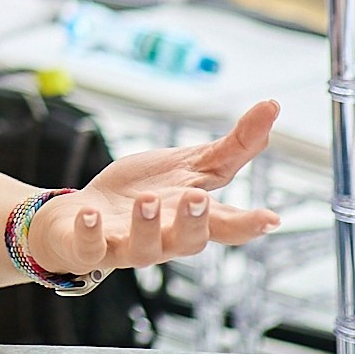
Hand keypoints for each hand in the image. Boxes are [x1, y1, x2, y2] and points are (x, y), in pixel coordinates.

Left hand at [27, 101, 282, 273]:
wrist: (81, 215)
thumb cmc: (142, 192)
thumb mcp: (189, 166)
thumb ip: (233, 147)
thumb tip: (273, 106)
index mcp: (192, 219)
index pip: (227, 225)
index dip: (249, 225)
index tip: (270, 219)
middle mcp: (165, 239)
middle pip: (189, 241)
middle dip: (195, 222)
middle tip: (197, 196)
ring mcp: (127, 245)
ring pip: (144, 247)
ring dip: (147, 224)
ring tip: (147, 200)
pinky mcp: (90, 246)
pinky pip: (91, 247)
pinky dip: (91, 232)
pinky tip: (92, 214)